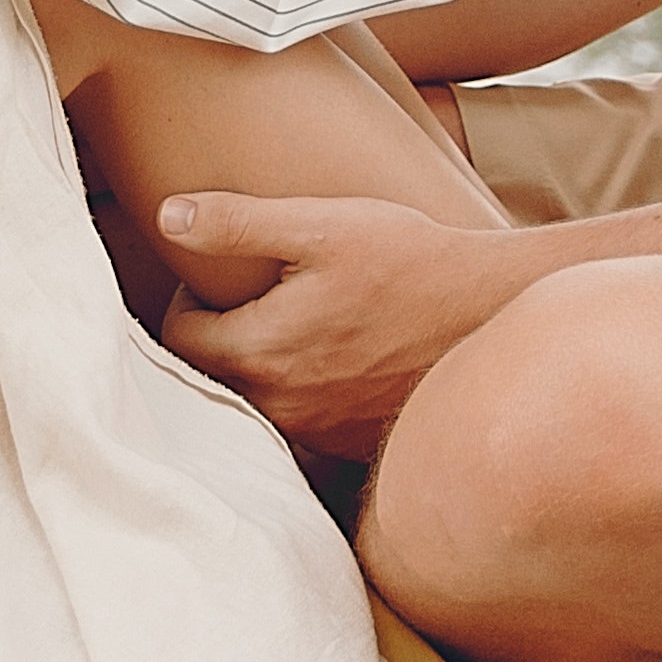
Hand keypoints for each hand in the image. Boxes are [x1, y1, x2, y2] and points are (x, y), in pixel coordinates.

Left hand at [154, 191, 542, 451]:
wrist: (492, 313)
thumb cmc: (409, 260)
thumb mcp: (322, 226)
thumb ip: (238, 223)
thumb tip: (169, 216)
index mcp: (261, 351)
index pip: (177, 341)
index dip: (185, 304)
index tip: (216, 280)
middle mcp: (280, 406)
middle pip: (209, 378)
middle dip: (215, 339)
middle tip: (246, 300)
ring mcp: (317, 433)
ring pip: (252, 405)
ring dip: (255, 371)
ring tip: (287, 328)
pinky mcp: (350, 445)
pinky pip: (297, 426)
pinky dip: (297, 396)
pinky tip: (328, 360)